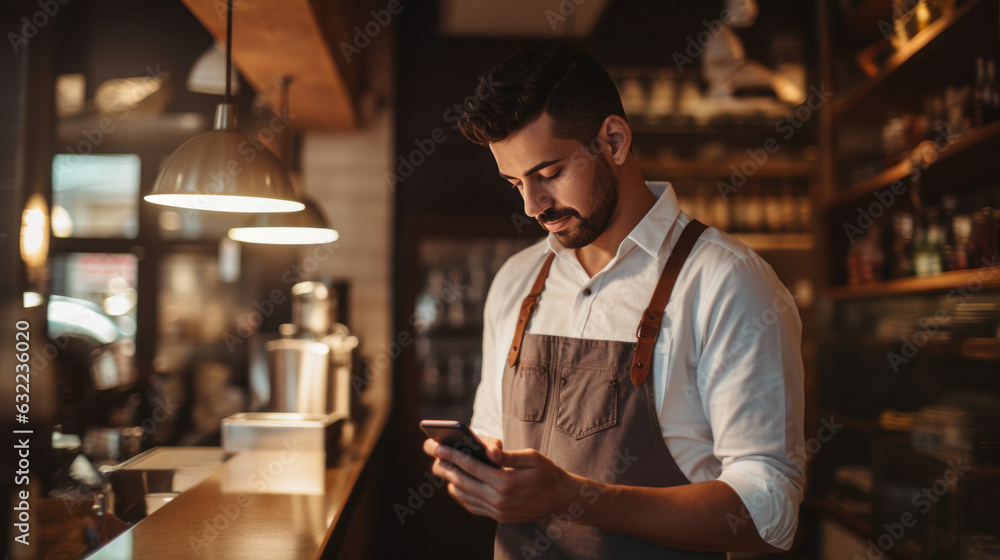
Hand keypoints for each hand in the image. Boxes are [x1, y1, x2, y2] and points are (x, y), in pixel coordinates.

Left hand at [422, 434, 584, 522]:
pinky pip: (473, 506)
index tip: (438, 447)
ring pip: (465, 495)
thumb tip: (488, 449)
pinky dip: (460, 496)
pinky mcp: (498, 517)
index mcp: (506, 482)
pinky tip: (455, 485)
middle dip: (445, 466)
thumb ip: (508, 455)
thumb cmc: (546, 473)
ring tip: (440, 467)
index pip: (472, 466)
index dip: (453, 455)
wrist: (560, 499)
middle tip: (431, 454)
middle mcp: (499, 499)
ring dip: (450, 481)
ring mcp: (497, 511)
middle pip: (463, 481)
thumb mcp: (532, 457)